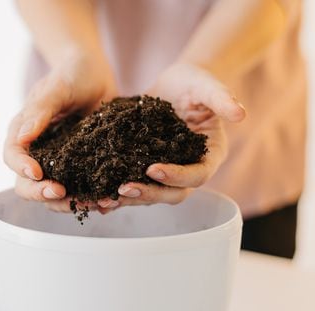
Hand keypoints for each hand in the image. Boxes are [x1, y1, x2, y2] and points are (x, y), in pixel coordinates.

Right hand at [4, 54, 116, 211]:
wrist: (96, 76)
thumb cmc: (72, 75)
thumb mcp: (57, 88)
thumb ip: (40, 111)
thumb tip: (21, 137)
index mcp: (24, 132)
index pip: (13, 157)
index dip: (21, 168)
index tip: (38, 174)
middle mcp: (39, 152)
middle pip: (29, 184)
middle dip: (43, 193)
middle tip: (62, 193)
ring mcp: (61, 162)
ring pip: (56, 194)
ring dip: (71, 202)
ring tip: (92, 202)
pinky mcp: (82, 167)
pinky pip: (82, 188)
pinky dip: (93, 198)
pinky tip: (108, 201)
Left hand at [97, 63, 244, 211]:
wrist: (174, 84)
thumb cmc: (195, 83)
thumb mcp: (207, 86)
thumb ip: (221, 98)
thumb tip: (241, 113)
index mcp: (208, 155)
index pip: (197, 175)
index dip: (177, 176)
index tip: (153, 168)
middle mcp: (188, 168)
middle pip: (172, 193)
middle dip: (148, 193)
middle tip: (123, 188)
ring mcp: (166, 170)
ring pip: (150, 194)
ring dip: (128, 198)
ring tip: (104, 198)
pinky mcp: (145, 167)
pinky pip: (133, 184)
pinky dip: (116, 193)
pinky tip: (97, 196)